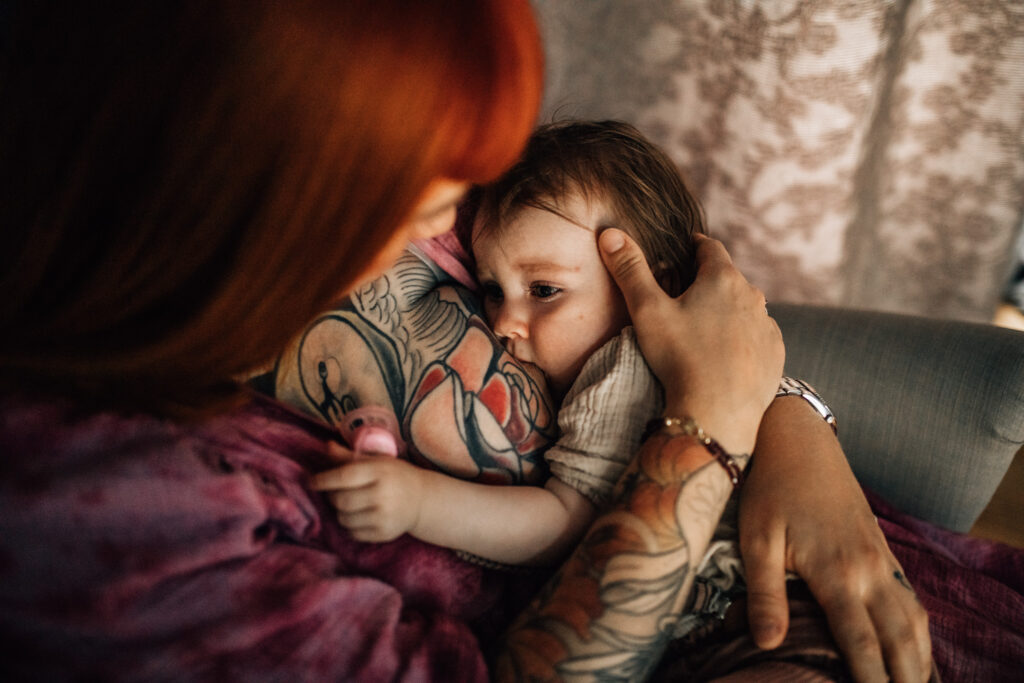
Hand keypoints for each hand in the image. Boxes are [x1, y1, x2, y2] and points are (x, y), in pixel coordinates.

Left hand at [311, 452, 425, 542]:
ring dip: (340, 512)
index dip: (323, 480)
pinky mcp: (384, 533)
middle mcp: (383, 495)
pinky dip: (350, 526)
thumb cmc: (395, 476)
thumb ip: (349, 456)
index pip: (344, 477)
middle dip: (332, 496)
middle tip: (334, 492)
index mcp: (380, 472)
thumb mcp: (377, 461)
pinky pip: (353, 533)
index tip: (310, 481)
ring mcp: (384, 516)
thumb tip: (326, 446)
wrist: (422, 500)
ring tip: (349, 504)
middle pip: (340, 500)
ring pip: (344, 519)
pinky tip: (359, 516)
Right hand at [598, 230, 783, 454]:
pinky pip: (758, 336)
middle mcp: (753, 296)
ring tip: (705, 327)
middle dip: (709, 281)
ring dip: (727, 310)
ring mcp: (767, 326)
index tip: (685, 248)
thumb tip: (610, 233)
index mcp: (722, 278)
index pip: (709, 247)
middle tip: (686, 294)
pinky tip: (726, 353)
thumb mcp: (646, 310)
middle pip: (728, 278)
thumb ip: (630, 269)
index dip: (694, 245)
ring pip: (745, 308)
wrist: (717, 412)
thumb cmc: (679, 357)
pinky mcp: (775, 354)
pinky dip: (743, 338)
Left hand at [739, 398, 932, 682]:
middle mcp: (869, 568)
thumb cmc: (772, 489)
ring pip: (913, 618)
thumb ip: (763, 593)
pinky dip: (919, 628)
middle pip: (899, 637)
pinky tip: (915, 645)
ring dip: (919, 656)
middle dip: (904, 675)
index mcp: (837, 571)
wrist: (800, 440)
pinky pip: (911, 596)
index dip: (870, 678)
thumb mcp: (756, 539)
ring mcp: (881, 557)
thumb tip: (768, 643)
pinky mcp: (882, 547)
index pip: (860, 641)